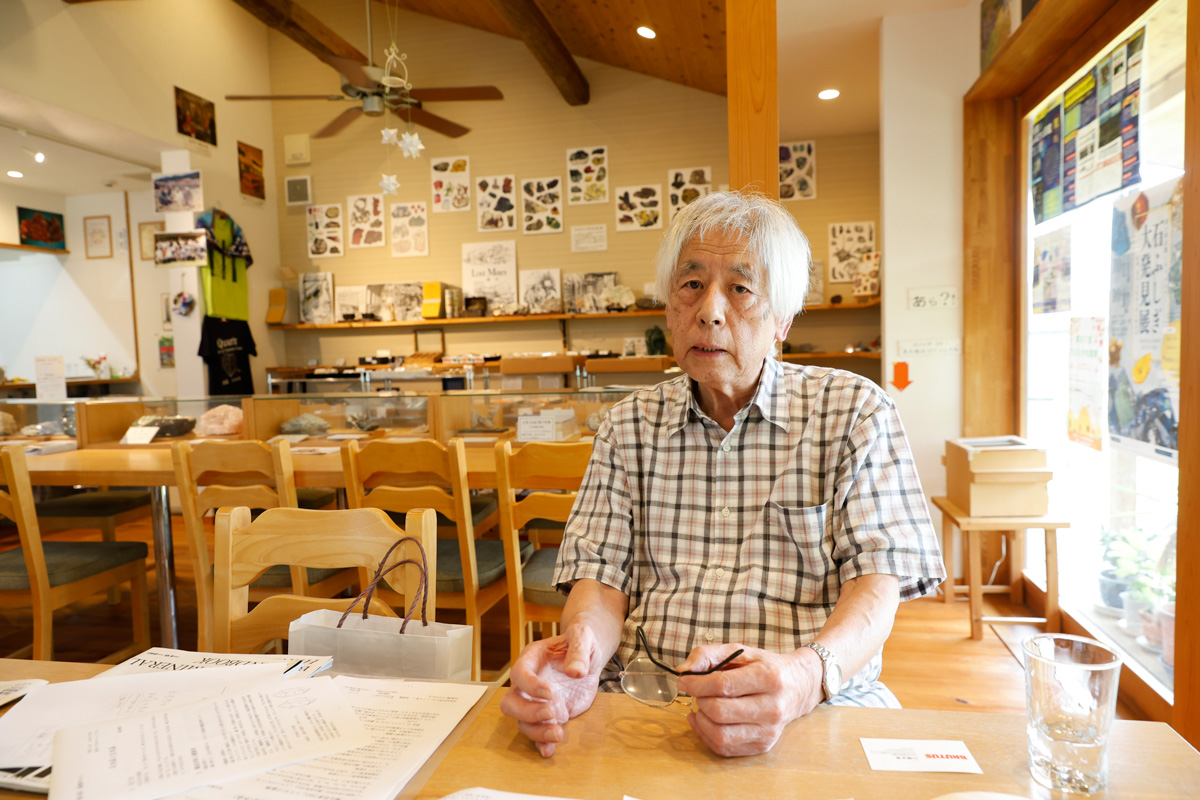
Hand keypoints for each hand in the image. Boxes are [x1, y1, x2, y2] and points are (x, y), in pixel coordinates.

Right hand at [498, 625, 603, 756]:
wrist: (587, 656)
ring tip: (559, 733)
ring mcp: (535, 701)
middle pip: (510, 702)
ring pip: (521, 722)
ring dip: (536, 731)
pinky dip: (542, 743)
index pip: (519, 673)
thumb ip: (578, 651)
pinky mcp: (549, 715)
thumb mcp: (582, 636)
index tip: (550, 693)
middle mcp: (528, 683)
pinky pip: (538, 732)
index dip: (530, 685)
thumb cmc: (580, 641)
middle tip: (551, 713)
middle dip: (527, 712)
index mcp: (531, 658)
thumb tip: (575, 672)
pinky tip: (550, 749)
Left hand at [674, 643, 822, 756]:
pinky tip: (705, 721)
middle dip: (699, 701)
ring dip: (701, 721)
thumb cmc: (764, 666)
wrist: (798, 686)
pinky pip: (726, 748)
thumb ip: (708, 654)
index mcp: (768, 677)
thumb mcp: (739, 651)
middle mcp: (772, 707)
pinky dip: (707, 736)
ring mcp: (769, 730)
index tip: (684, 681)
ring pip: (721, 735)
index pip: (723, 685)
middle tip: (697, 693)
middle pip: (720, 712)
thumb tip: (682, 670)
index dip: (696, 684)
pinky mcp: (764, 745)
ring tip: (701, 707)